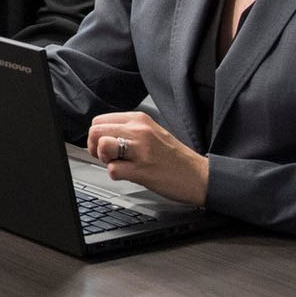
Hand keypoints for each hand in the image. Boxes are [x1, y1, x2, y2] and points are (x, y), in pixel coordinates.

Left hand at [86, 113, 208, 204]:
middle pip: (95, 132)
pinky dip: (117, 175)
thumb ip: (127, 130)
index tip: (106, 146)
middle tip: (109, 157)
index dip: (97, 136)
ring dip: (105, 159)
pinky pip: (113, 170)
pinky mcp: (143, 170)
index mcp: (140, 119)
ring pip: (102, 146)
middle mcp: (140, 131)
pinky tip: (130, 174)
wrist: (200, 176)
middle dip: (95, 147)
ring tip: (119, 164)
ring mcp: (141, 150)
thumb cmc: (174, 157)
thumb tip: (99, 136)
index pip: (99, 120)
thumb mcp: (151, 132)